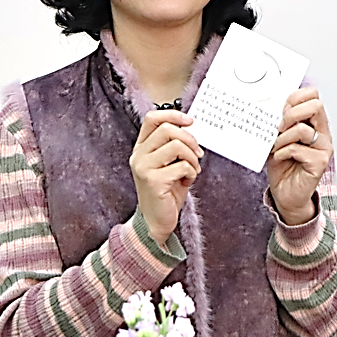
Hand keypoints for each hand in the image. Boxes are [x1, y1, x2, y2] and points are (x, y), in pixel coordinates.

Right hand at [130, 110, 203, 246]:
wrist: (155, 221)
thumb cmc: (165, 191)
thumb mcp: (168, 164)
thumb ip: (173, 145)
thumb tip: (190, 127)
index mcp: (141, 147)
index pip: (152, 118)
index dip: (173, 115)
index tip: (190, 121)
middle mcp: (138, 155)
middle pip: (167, 129)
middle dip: (189, 139)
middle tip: (198, 154)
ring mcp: (144, 167)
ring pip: (176, 145)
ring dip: (192, 158)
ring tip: (193, 170)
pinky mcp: (153, 181)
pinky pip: (182, 166)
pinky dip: (191, 173)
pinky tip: (187, 182)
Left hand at [265, 87, 331, 225]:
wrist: (285, 193)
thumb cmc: (283, 165)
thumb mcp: (278, 137)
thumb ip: (281, 121)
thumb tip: (274, 105)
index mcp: (314, 122)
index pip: (313, 95)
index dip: (296, 97)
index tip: (282, 109)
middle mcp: (322, 133)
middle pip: (315, 105)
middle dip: (291, 113)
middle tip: (279, 127)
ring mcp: (323, 148)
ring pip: (303, 129)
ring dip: (282, 138)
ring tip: (276, 147)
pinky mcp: (320, 162)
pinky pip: (297, 149)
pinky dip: (282, 152)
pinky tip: (279, 157)